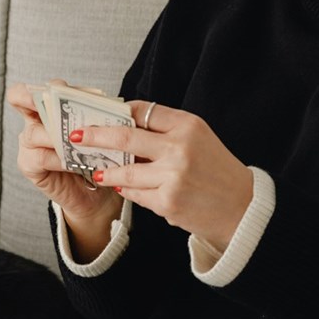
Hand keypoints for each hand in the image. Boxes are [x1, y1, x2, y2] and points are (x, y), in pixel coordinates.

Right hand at [7, 83, 121, 240]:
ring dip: (58, 135)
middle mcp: (33, 122)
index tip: (58, 88)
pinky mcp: (29, 165)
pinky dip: (61, 159)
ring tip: (79, 141)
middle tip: (61, 106)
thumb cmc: (96, 155)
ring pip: (35, 132)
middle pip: (22, 100)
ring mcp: (28, 144)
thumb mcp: (97, 131)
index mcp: (48, 107)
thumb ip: (93, 114)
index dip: (38, 86)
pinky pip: (43, 157)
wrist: (95, 191)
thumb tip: (102, 100)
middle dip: (41, 100)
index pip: (32, 89)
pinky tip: (77, 163)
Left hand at [76, 101, 253, 250]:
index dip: (118, 113)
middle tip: (76, 136)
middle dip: (95, 136)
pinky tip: (123, 187)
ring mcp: (173, 175)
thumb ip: (167, 131)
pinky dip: (127, 190)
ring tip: (96, 170)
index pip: (143, 111)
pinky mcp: (167, 201)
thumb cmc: (217, 170)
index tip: (100, 115)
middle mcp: (180, 147)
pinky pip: (135, 194)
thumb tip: (125, 125)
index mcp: (188, 125)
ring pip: (125, 170)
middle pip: (125, 136)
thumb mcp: (199, 138)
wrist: (241, 206)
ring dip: (107, 170)